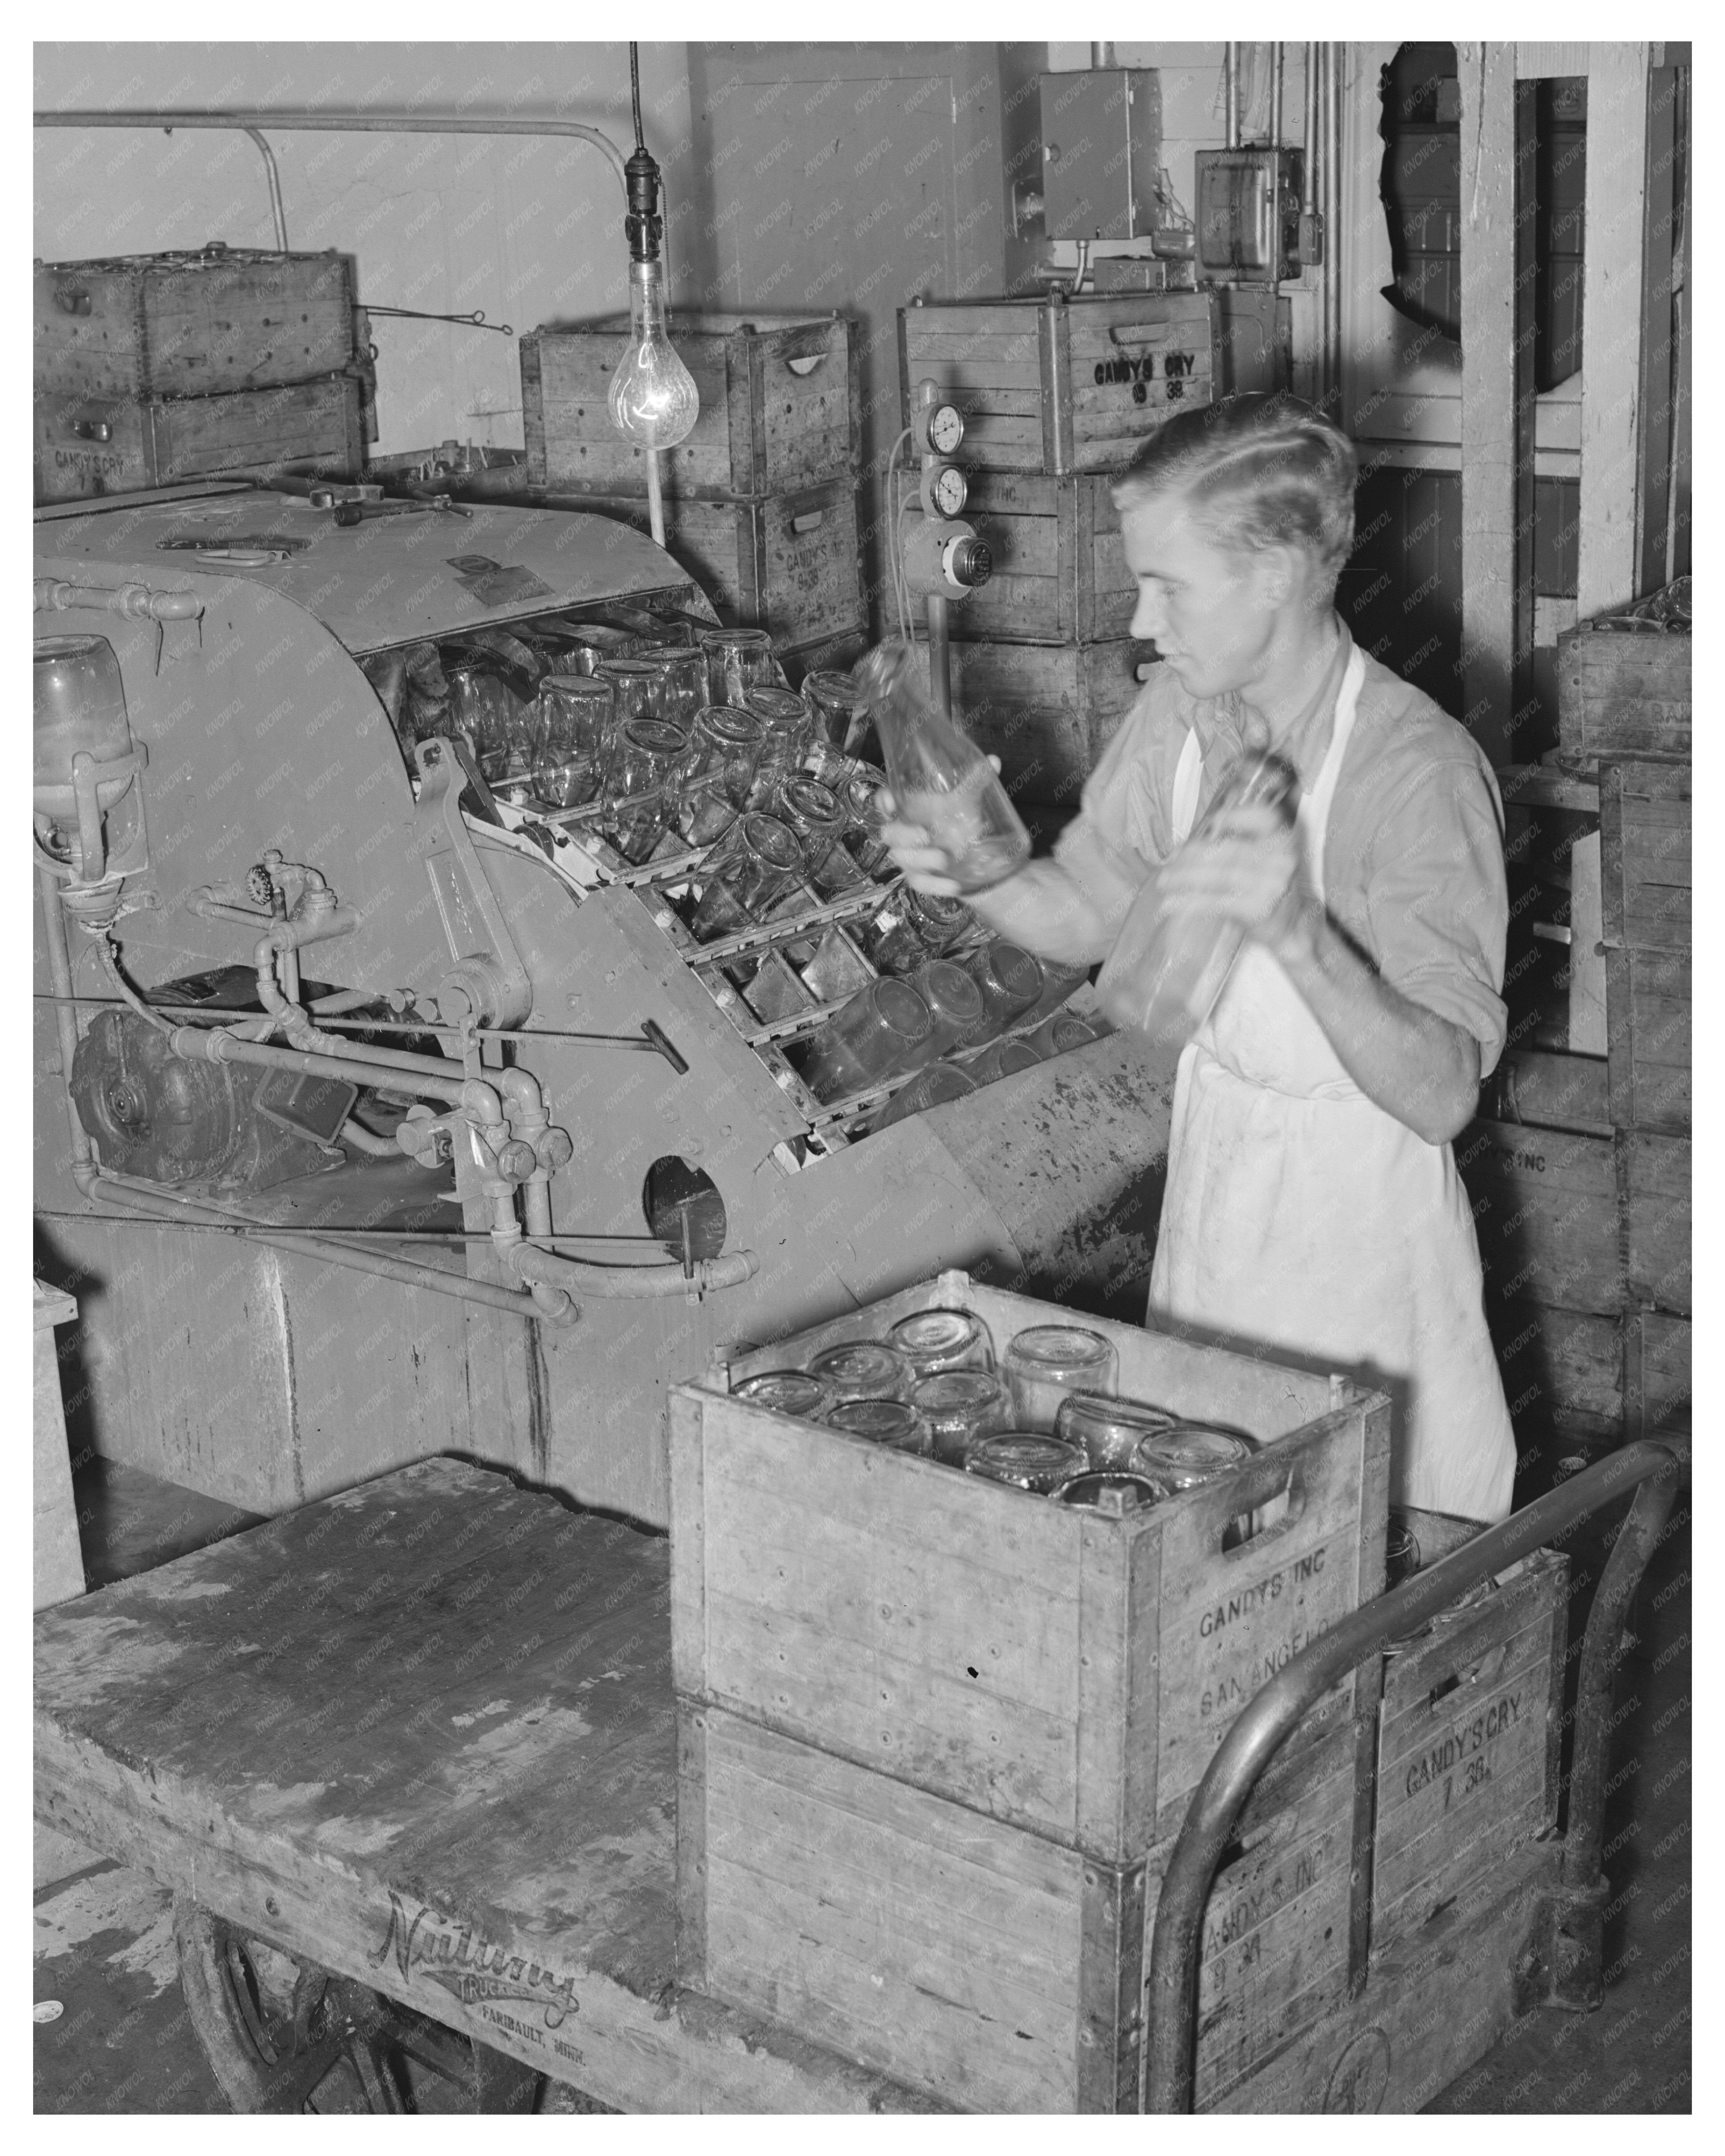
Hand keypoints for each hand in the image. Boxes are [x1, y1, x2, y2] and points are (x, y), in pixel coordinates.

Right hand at [876, 756, 1006, 899]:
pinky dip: (935, 886)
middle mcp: (904, 834)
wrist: (971, 856)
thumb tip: (993, 761)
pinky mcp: (920, 878)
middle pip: (889, 834)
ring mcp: (909, 857)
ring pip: (902, 859)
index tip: (891, 801)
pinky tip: (954, 886)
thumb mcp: (967, 802)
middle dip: (904, 835)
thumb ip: (976, 782)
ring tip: (946, 860)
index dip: (883, 802)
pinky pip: (919, 884)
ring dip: (922, 860)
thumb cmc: (959, 823)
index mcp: (910, 810)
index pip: (885, 802)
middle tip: (925, 835)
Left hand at [1153, 804, 1322, 963]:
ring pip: (1219, 875)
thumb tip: (1193, 845)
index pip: (1265, 819)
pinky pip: (1216, 901)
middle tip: (1170, 860)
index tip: (1214, 821)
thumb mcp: (1269, 860)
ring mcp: (1271, 885)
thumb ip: (1244, 845)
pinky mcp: (1258, 908)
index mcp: (1285, 842)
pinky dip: (1190, 902)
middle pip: (1230, 850)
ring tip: (1164, 881)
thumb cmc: (1273, 891)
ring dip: (1185, 877)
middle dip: (1194, 854)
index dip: (1238, 816)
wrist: (1296, 930)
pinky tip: (1171, 904)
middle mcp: (1282, 860)